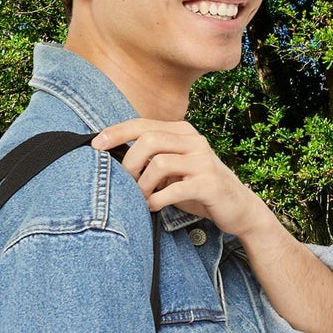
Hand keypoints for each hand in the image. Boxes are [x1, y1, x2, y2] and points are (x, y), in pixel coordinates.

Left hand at [93, 119, 269, 238]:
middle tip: (125, 184)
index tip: (95, 144)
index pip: (143, 124)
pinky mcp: (208, 184)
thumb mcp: (175, 169)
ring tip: (141, 199)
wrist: (238, 208)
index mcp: (183, 132)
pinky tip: (152, 207)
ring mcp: (203, 162)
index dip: (117, 132)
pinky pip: (174, 189)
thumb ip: (152, 159)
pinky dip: (156, 200)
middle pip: (149, 139)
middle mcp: (194, 141)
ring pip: (159, 163)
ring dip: (142, 185)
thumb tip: (114, 160)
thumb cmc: (198, 188)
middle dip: (129, 164)